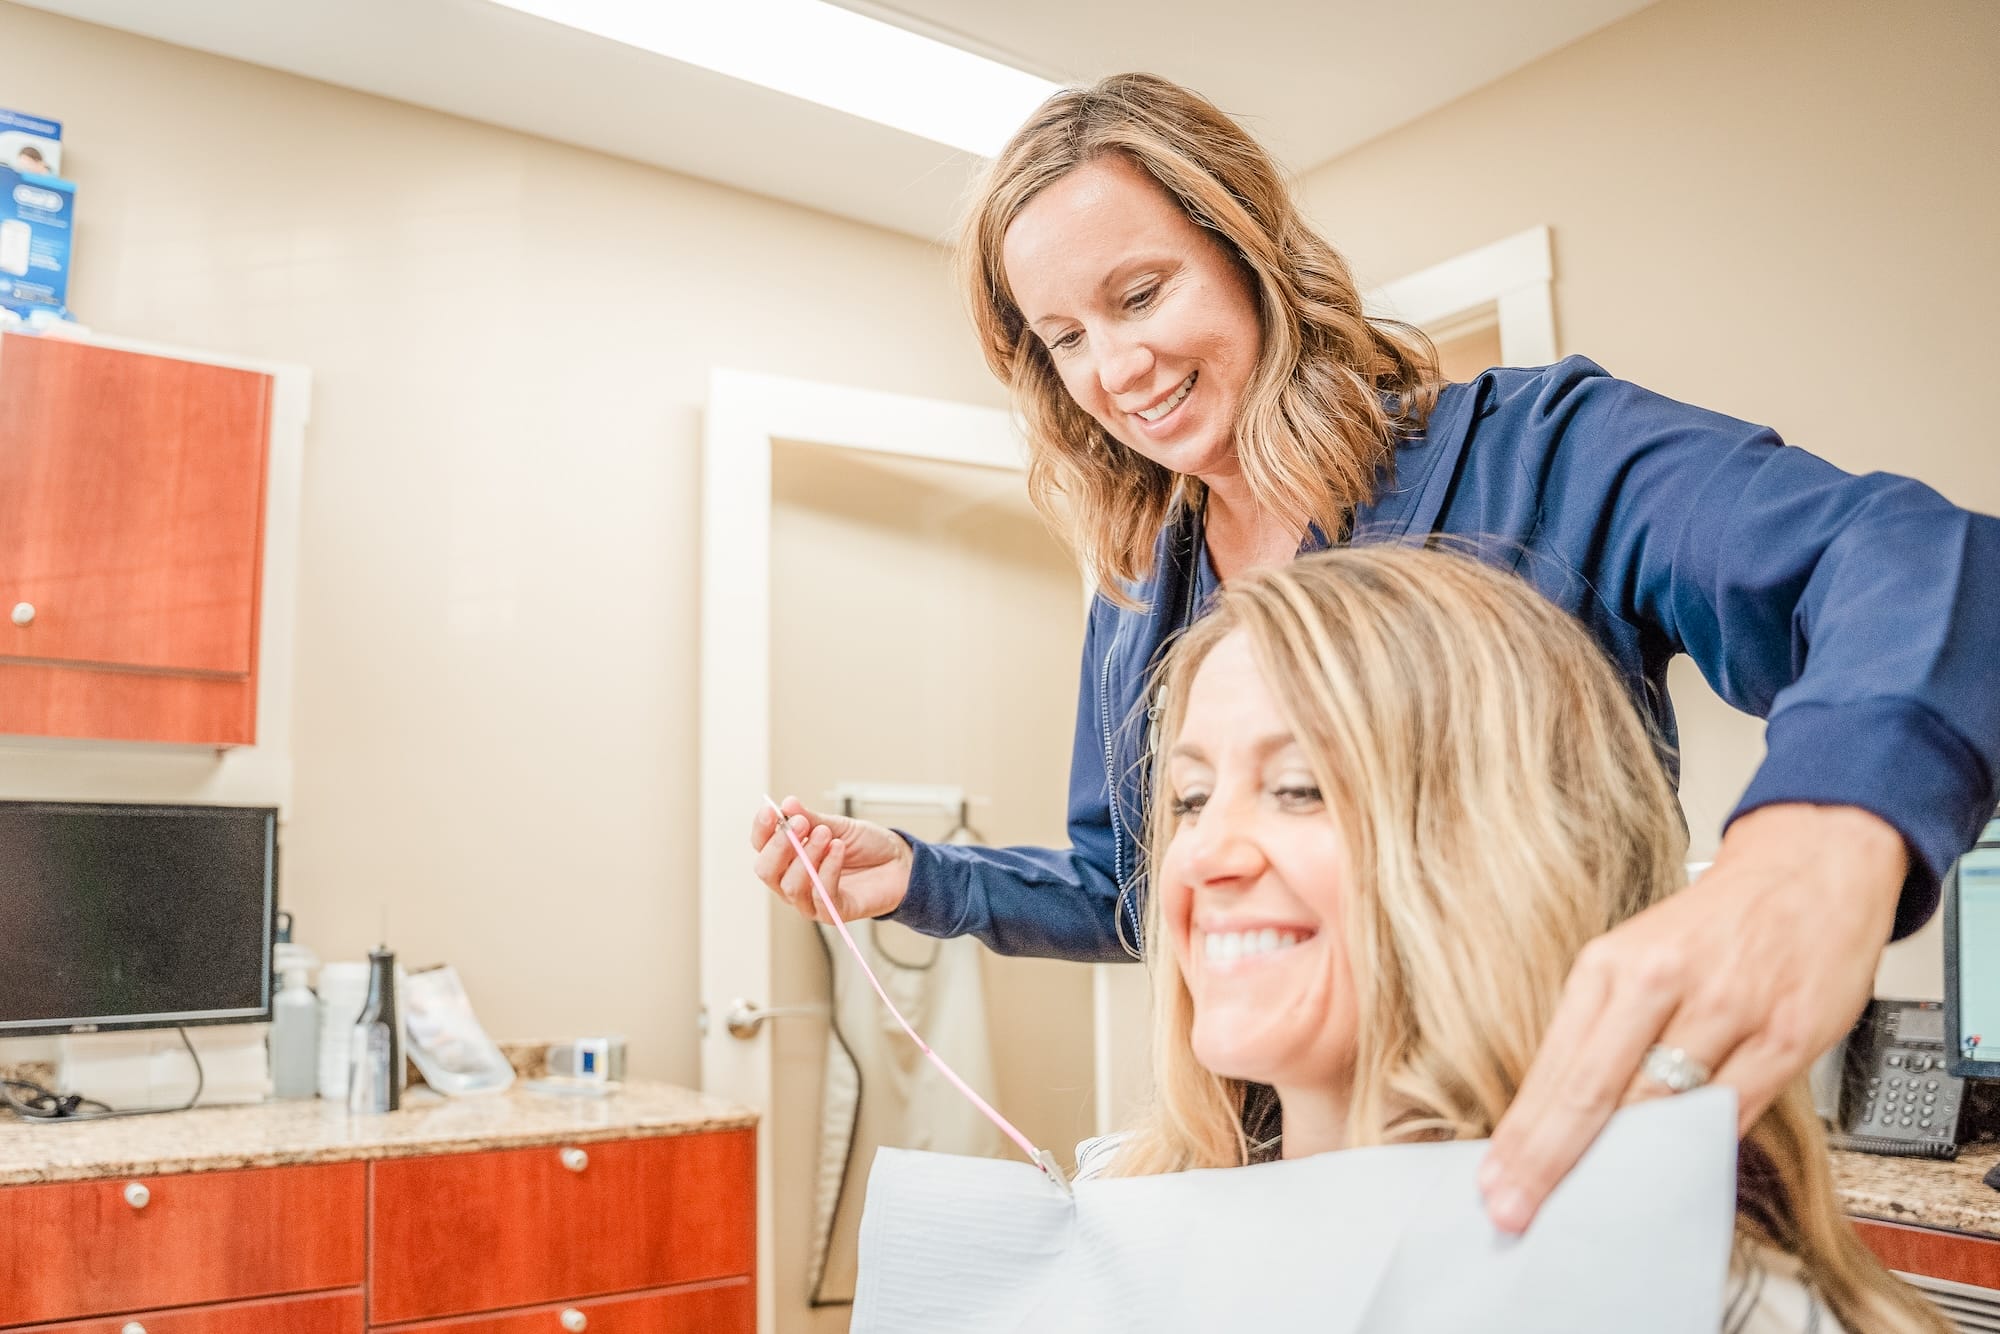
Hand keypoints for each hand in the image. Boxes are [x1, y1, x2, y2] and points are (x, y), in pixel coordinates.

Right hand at [749, 795, 913, 923]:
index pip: (761, 847)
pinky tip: (838, 849)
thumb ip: (810, 818)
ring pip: (791, 886)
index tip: (771, 811)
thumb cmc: (865, 846)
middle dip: (780, 845)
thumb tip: (787, 804)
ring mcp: (811, 901)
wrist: (899, 863)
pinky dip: (828, 869)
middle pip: (766, 871)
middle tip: (800, 824)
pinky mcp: (833, 913)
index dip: (762, 829)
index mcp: (788, 858)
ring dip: (808, 855)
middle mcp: (793, 881)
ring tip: (826, 835)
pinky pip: (821, 895)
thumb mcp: (837, 825)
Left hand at [1479, 803, 1906, 1232]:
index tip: (1495, 1183)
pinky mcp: (1788, 1036)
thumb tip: (1555, 1114)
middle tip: (1516, 1211)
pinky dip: (1696, 1152)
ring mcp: (1730, 1010)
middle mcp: (1665, 983)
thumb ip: (1600, 1028)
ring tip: (1584, 1211)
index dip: (1525, 1136)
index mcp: (1613, 963)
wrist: (1809, 868)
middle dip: (1550, 1163)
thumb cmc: (1711, 926)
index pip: (1557, 1068)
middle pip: (1595, 1094)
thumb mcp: (1635, 956)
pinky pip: (1731, 1113)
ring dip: (1621, 1171)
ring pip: (1663, 1111)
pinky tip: (1666, 1179)